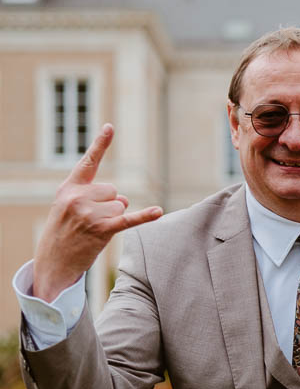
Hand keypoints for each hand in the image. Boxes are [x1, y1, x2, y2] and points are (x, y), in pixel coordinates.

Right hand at [33, 125, 161, 301]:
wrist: (53, 261)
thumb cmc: (64, 231)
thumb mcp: (67, 207)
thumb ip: (92, 195)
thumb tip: (122, 199)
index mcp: (69, 189)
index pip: (88, 163)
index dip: (101, 145)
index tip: (111, 127)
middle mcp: (78, 198)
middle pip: (114, 191)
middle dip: (108, 205)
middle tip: (90, 220)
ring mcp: (89, 214)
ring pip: (121, 206)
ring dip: (114, 218)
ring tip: (94, 229)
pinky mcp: (102, 230)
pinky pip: (128, 219)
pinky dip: (144, 216)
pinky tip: (158, 212)